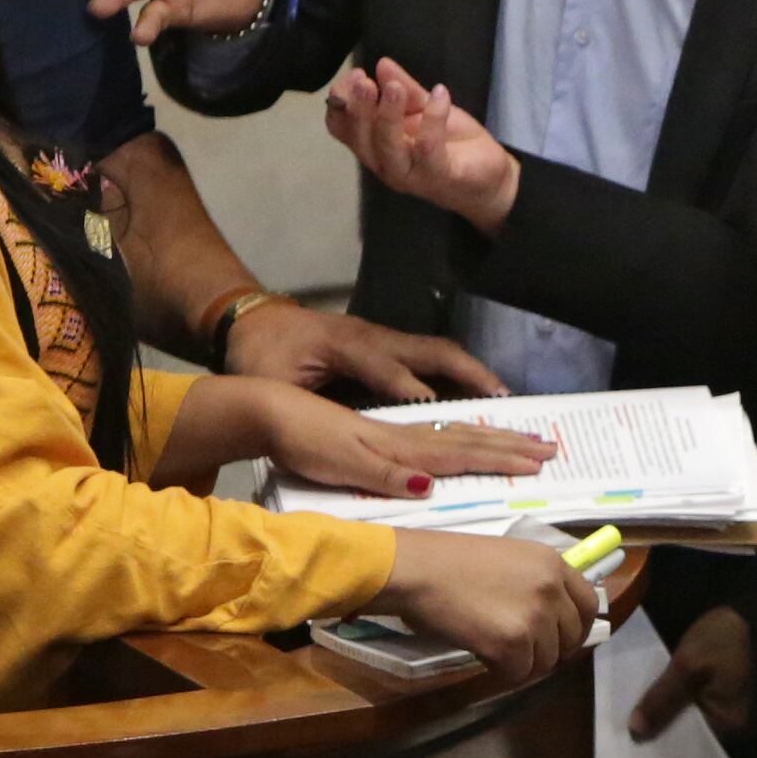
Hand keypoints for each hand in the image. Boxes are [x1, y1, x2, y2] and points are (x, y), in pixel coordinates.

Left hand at [218, 296, 509, 403]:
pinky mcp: (386, 344)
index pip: (393, 373)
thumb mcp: (271, 384)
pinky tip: (478, 394)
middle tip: (506, 402)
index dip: (423, 396)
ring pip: (440, 350)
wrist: (250, 321)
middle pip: (435, 351)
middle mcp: (375, 338)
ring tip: (505, 399)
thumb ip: (303, 407)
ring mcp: (384, 337)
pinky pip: (431, 355)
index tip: (453, 421)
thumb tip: (333, 436)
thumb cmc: (259, 357)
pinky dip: (460, 373)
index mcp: (346, 347)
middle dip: (472, 376)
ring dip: (474, 373)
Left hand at [243, 383, 557, 498]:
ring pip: (455, 428)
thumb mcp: (337, 461)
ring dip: (493, 434)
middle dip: (510, 442)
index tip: (539, 462)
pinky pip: (436, 428)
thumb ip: (382, 473)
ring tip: (524, 436)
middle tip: (550, 446)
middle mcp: (403, 433)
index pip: (461, 452)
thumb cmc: (298, 438)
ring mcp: (392, 428)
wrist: (264, 409)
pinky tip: (467, 434)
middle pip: (467, 436)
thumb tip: (430, 485)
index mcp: (398, 444)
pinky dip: (463, 432)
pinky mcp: (379, 428)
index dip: (500, 458)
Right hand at [325, 56, 524, 235]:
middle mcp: (385, 163)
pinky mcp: (439, 176)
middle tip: (365, 81)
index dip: (340, 101)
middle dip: (359, 107)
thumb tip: (382, 63)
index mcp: (374, 144)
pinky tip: (440, 94)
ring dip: (387, 115)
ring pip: (387, 147)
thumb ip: (405, 89)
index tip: (355, 74)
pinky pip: (428, 148)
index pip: (342, 128)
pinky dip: (432, 118)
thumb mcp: (424, 109)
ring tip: (394, 88)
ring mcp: (410, 174)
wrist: (490, 176)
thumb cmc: (450, 143)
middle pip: (359, 138)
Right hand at [370, 530, 601, 689]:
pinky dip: (501, 672)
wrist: (417, 570)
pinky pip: (519, 673)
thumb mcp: (507, 558)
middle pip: (571, 637)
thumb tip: (548, 616)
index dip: (577, 625)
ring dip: (523, 663)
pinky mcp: (513, 644)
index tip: (562, 637)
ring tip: (494, 650)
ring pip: (546, 660)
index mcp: (553, 563)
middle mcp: (552, 589)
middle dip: (550, 650)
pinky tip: (482, 656)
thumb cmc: (449, 562)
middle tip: (523, 652)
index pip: (589, 602)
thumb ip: (535, 582)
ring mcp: (535, 617)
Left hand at [634, 604, 756, 741]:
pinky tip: (647, 699)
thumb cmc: (724, 637)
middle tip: (626, 730)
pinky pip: (686, 702)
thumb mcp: (687, 666)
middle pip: (687, 732)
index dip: (663, 744)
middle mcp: (729, 721)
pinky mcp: (712, 689)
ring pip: (684, 717)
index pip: (692, 745)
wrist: (747, 606)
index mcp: (731, 723)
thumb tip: (636, 731)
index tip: (633, 745)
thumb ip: (662, 699)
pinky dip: (668, 701)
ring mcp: (721, 704)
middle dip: (659, 729)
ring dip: (661, 714)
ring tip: (631, 717)